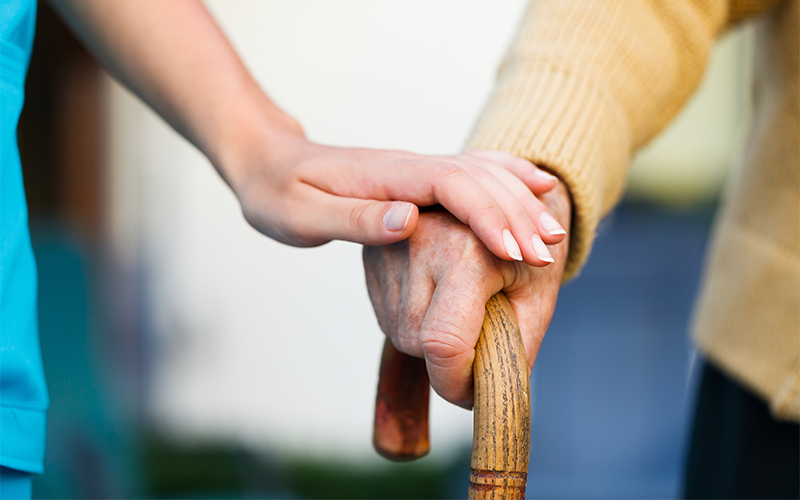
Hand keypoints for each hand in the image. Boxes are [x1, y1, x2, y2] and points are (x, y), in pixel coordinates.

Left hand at [223, 125, 565, 264]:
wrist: (267, 161)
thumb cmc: (277, 193)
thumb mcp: (302, 216)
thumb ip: (355, 220)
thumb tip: (409, 220)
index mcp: (386, 177)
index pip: (451, 186)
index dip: (487, 216)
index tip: (514, 250)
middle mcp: (409, 167)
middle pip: (477, 180)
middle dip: (516, 214)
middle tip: (549, 252)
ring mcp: (416, 170)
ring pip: (482, 175)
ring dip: (519, 201)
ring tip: (554, 233)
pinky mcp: (417, 179)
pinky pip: (473, 172)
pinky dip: (508, 178)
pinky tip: (535, 185)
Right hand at [363, 180, 570, 406]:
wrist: (503, 195)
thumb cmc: (527, 246)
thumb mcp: (537, 297)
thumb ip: (514, 349)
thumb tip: (485, 395)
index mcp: (466, 249)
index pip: (443, 342)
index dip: (456, 383)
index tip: (473, 394)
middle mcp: (418, 239)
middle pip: (418, 342)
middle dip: (448, 360)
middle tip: (481, 338)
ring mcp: (389, 244)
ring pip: (399, 333)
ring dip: (429, 341)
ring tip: (462, 307)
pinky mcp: (372, 252)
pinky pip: (388, 315)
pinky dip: (415, 321)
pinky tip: (438, 297)